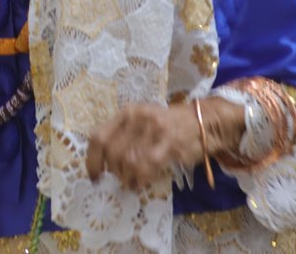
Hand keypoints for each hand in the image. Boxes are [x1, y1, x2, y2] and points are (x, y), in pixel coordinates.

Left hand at [86, 103, 203, 190]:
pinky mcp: (169, 142)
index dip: (92, 160)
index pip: (99, 136)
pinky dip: (140, 179)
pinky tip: (141, 183)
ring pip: (128, 161)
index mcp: (127, 112)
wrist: (204, 122)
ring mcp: (153, 128)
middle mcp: (137, 117)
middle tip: (122, 178)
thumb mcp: (142, 122)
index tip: (94, 175)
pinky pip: (147, 165)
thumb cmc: (169, 125)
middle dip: (114, 171)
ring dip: (127, 178)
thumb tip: (104, 164)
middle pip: (112, 151)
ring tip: (132, 183)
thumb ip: (124, 137)